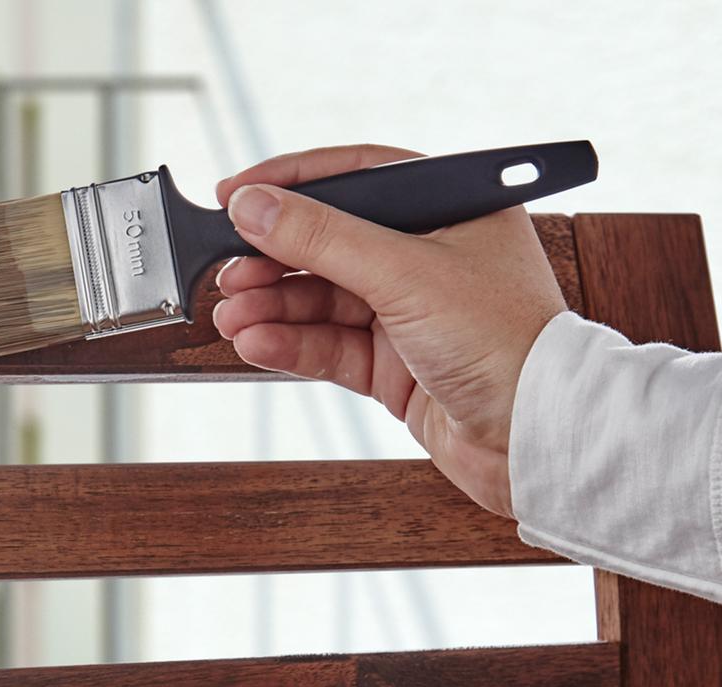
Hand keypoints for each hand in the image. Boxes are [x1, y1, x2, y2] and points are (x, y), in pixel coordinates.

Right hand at [211, 145, 567, 517]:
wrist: (533, 435)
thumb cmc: (505, 343)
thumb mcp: (406, 273)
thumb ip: (323, 239)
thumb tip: (255, 207)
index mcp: (448, 209)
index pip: (355, 179)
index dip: (291, 185)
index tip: (234, 197)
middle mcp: (428, 257)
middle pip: (328, 245)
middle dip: (272, 259)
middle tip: (225, 271)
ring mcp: (408, 316)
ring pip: (322, 301)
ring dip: (272, 307)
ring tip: (230, 316)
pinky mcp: (394, 368)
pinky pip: (329, 347)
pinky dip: (290, 344)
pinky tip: (256, 342)